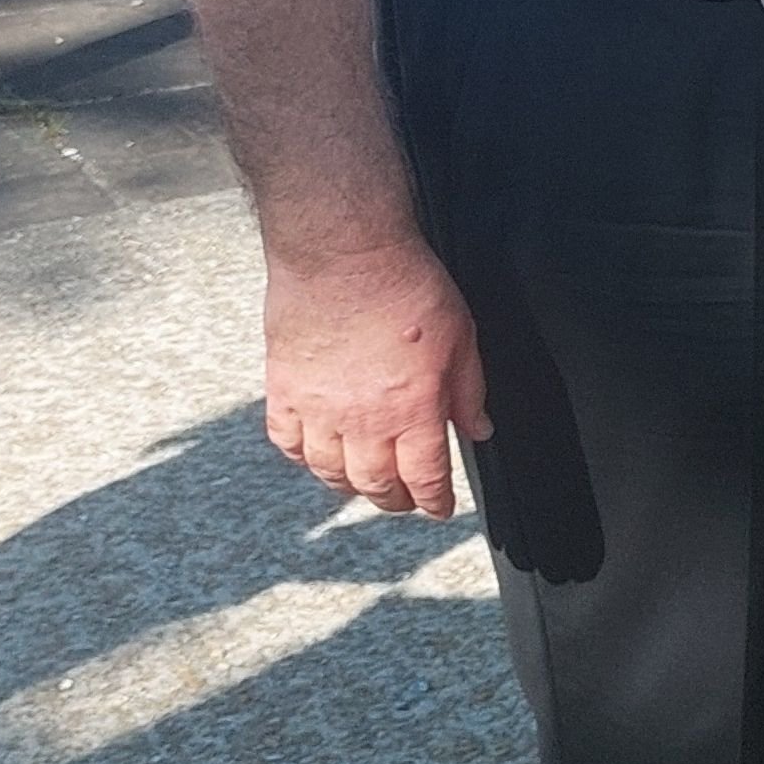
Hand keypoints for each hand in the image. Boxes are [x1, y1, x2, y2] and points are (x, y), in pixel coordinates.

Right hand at [261, 233, 485, 521]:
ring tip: (361, 484)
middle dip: (393, 500)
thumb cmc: (406, 287)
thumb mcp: (462, 339)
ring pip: (327, 471)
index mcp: (413, 411)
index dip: (434, 501)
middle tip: (402, 500)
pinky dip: (300, 456)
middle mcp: (363, 420)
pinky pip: (286, 440)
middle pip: (374, 484)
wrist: (345, 254)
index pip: (424, 477)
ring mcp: (318, 408)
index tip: (439, 508)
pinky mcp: (284, 389)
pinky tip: (313, 453)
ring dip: (347, 486)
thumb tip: (479, 429)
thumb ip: (469, 392)